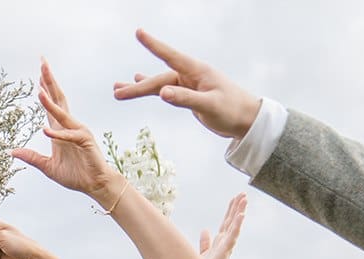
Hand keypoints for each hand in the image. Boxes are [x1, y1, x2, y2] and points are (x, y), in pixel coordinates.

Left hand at [13, 60, 124, 207]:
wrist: (95, 185)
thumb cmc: (75, 175)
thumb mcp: (48, 167)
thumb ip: (32, 158)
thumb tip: (13, 151)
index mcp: (61, 129)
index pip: (52, 104)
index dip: (45, 89)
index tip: (38, 74)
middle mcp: (70, 126)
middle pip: (59, 99)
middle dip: (50, 81)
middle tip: (42, 63)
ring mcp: (78, 132)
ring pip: (62, 114)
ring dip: (50, 103)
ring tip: (39, 90)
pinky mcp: (85, 142)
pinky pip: (69, 136)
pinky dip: (57, 134)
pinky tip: (46, 131)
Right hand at [113, 30, 260, 141]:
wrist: (247, 120)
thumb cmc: (232, 110)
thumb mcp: (209, 105)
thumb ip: (185, 98)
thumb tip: (162, 93)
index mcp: (196, 71)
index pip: (170, 56)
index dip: (154, 45)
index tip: (139, 33)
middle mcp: (190, 75)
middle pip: (158, 78)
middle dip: (137, 87)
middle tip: (117, 92)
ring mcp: (188, 84)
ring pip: (159, 84)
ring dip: (139, 87)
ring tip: (118, 89)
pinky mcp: (188, 95)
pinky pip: (165, 89)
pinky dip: (152, 88)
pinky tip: (140, 82)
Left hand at [201, 193, 247, 258]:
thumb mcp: (202, 254)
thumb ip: (205, 243)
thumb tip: (205, 230)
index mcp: (220, 243)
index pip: (226, 223)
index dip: (231, 211)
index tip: (235, 199)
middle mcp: (225, 243)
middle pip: (231, 221)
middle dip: (237, 207)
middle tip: (243, 194)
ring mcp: (226, 247)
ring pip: (233, 225)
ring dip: (239, 212)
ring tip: (244, 199)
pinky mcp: (225, 251)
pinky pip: (232, 236)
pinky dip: (237, 225)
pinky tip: (241, 215)